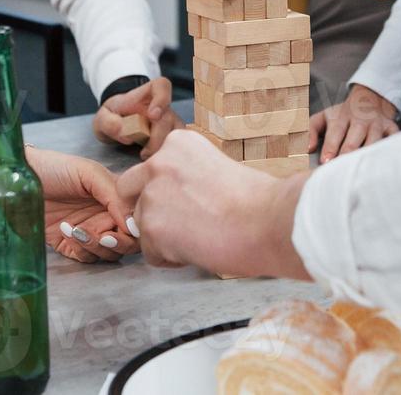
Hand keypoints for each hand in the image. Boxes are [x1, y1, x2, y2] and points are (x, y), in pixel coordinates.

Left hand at [27, 147, 138, 263]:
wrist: (18, 179)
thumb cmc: (54, 168)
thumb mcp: (90, 173)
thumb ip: (115, 196)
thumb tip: (135, 224)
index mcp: (116, 196)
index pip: (138, 219)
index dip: (136, 228)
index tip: (124, 228)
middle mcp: (106, 215)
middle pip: (128, 241)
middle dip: (119, 243)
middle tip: (103, 236)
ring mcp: (88, 231)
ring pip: (109, 253)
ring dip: (96, 246)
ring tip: (77, 230)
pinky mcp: (69, 245)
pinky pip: (86, 258)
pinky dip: (80, 250)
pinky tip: (65, 230)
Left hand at [93, 78, 183, 159]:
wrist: (119, 127)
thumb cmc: (113, 117)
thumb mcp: (102, 117)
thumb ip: (108, 121)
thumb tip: (123, 132)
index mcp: (147, 95)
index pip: (162, 86)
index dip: (161, 99)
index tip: (153, 115)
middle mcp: (163, 108)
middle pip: (169, 118)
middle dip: (157, 139)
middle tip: (143, 154)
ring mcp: (171, 123)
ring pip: (178, 135)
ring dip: (165, 149)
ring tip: (150, 160)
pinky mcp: (173, 139)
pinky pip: (178, 147)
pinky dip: (169, 156)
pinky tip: (156, 162)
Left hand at [116, 129, 309, 278]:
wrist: (267, 221)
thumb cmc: (257, 200)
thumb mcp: (218, 168)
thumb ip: (189, 178)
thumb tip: (177, 202)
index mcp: (178, 143)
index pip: (152, 168)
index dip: (167, 189)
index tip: (191, 200)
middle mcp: (158, 162)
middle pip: (133, 191)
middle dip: (150, 207)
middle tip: (180, 223)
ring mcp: (152, 195)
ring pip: (142, 225)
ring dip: (163, 236)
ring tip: (199, 239)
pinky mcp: (152, 228)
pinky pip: (150, 253)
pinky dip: (169, 258)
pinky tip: (197, 250)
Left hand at [312, 85, 398, 162]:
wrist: (369, 99)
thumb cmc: (342, 116)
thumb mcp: (323, 117)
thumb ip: (310, 131)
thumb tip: (307, 149)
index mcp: (342, 116)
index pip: (336, 132)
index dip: (331, 147)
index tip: (325, 161)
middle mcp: (361, 119)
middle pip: (354, 139)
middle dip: (347, 154)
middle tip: (339, 169)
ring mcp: (377, 124)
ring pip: (373, 141)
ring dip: (366, 155)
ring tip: (360, 171)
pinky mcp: (391, 128)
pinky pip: (393, 140)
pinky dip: (389, 151)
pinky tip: (383, 163)